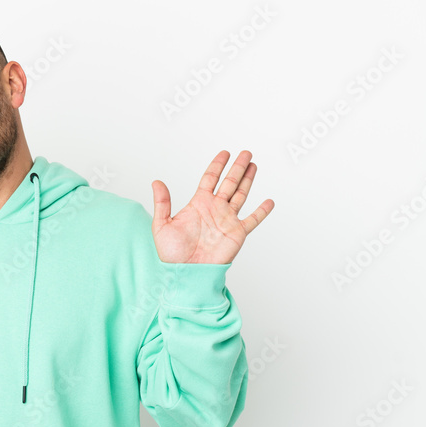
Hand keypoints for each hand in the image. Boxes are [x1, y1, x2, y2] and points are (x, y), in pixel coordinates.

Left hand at [151, 150, 273, 264]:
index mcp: (198, 204)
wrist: (186, 273)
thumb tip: (156, 182)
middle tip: (245, 153)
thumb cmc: (172, 254)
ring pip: (241, 195)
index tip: (224, 153)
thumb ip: (162, 203)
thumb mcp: (162, 225)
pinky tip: (269, 201)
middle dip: (237, 167)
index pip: (210, 179)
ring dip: (248, 180)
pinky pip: (252, 220)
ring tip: (254, 166)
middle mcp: (215, 209)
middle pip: (229, 182)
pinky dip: (262, 211)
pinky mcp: (237, 233)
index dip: (217, 165)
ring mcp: (227, 220)